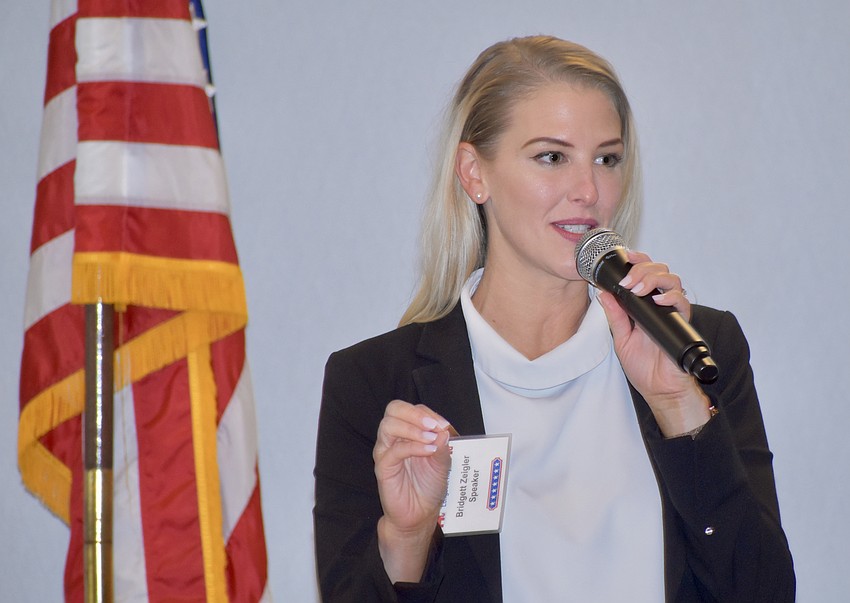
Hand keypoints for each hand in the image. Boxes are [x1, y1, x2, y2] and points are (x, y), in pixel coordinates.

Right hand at [373, 400, 452, 581]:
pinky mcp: (383, 466)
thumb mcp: (442, 463)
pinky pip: (393, 450)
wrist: (419, 514)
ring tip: (431, 439)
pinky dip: (412, 446)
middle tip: (433, 425)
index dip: (427, 413)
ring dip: (413, 428)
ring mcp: (386, 450)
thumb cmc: (429, 486)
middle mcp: (394, 437)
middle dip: (415, 414)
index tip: (444, 425)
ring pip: (388, 425)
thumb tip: (443, 431)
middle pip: (393, 409)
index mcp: (408, 431)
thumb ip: (442, 446)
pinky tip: (428, 451)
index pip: (412, 409)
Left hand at [596, 250, 712, 436]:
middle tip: (628, 281)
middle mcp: (659, 304)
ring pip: (672, 280)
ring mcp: (671, 312)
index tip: (624, 255)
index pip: (645, 272)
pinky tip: (658, 301)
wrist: (658, 389)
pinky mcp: (682, 323)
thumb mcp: (621, 338)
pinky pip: (682, 303)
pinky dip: (671, 298)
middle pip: (659, 270)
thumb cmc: (642, 366)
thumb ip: (615, 316)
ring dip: (653, 279)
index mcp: (644, 304)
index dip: (637, 260)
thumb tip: (603, 293)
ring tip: (638, 289)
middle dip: (642, 269)